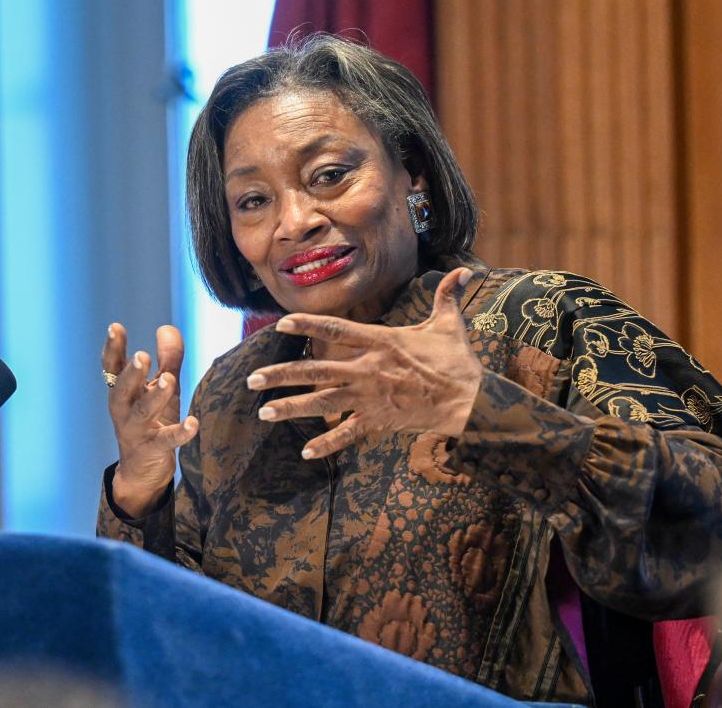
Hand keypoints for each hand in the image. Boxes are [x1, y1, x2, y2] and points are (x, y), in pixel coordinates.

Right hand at [102, 323, 197, 516]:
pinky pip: (166, 440)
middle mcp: (124, 409)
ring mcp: (136, 430)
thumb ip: (166, 359)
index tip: (115, 327)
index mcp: (123, 391)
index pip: (114, 367)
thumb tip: (168, 328)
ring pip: (143, 412)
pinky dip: (180, 432)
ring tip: (168, 381)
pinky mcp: (152, 449)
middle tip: (141, 356)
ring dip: (155, 396)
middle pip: (123, 389)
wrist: (142, 470)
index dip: (113, 348)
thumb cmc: (151, 421)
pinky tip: (193, 423)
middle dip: (131, 373)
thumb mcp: (159, 388)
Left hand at [247, 267, 482, 458]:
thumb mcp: (450, 324)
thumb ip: (447, 296)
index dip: (306, 326)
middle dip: (281, 375)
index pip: (335, 331)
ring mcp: (370, 397)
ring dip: (292, 408)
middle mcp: (367, 369)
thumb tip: (463, 270)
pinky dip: (327, 444)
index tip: (280, 324)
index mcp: (380, 342)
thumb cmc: (458, 362)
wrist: (469, 400)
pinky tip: (305, 451)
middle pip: (316, 371)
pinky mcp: (378, 421)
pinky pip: (347, 434)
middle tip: (252, 379)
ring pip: (322, 403)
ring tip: (264, 412)